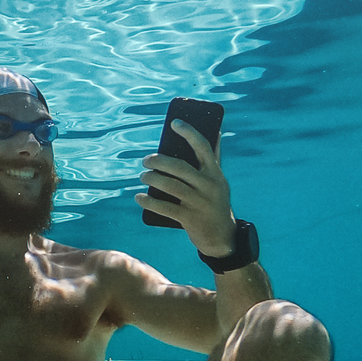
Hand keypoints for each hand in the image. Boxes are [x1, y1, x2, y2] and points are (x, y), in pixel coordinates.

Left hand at [136, 119, 236, 258]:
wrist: (222, 237)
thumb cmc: (215, 202)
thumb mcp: (219, 180)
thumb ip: (214, 158)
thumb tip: (215, 130)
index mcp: (215, 173)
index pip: (203, 147)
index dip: (189, 133)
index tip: (174, 123)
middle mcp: (208, 185)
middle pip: (179, 167)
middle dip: (159, 161)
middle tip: (146, 160)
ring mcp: (199, 202)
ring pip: (170, 186)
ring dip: (152, 179)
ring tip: (143, 176)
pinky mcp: (189, 218)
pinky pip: (164, 207)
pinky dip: (149, 202)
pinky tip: (139, 197)